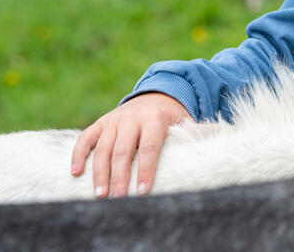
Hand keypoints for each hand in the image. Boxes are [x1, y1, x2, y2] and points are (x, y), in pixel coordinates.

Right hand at [70, 92, 190, 198]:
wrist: (157, 94)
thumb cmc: (172, 117)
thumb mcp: (185, 121)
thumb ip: (196, 132)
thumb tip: (218, 135)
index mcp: (154, 118)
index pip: (150, 147)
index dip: (146, 169)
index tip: (143, 191)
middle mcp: (132, 117)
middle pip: (123, 150)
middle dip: (120, 176)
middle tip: (118, 198)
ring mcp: (114, 120)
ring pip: (102, 147)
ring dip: (99, 172)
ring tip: (100, 193)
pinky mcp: (100, 122)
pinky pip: (85, 138)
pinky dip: (78, 154)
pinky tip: (75, 173)